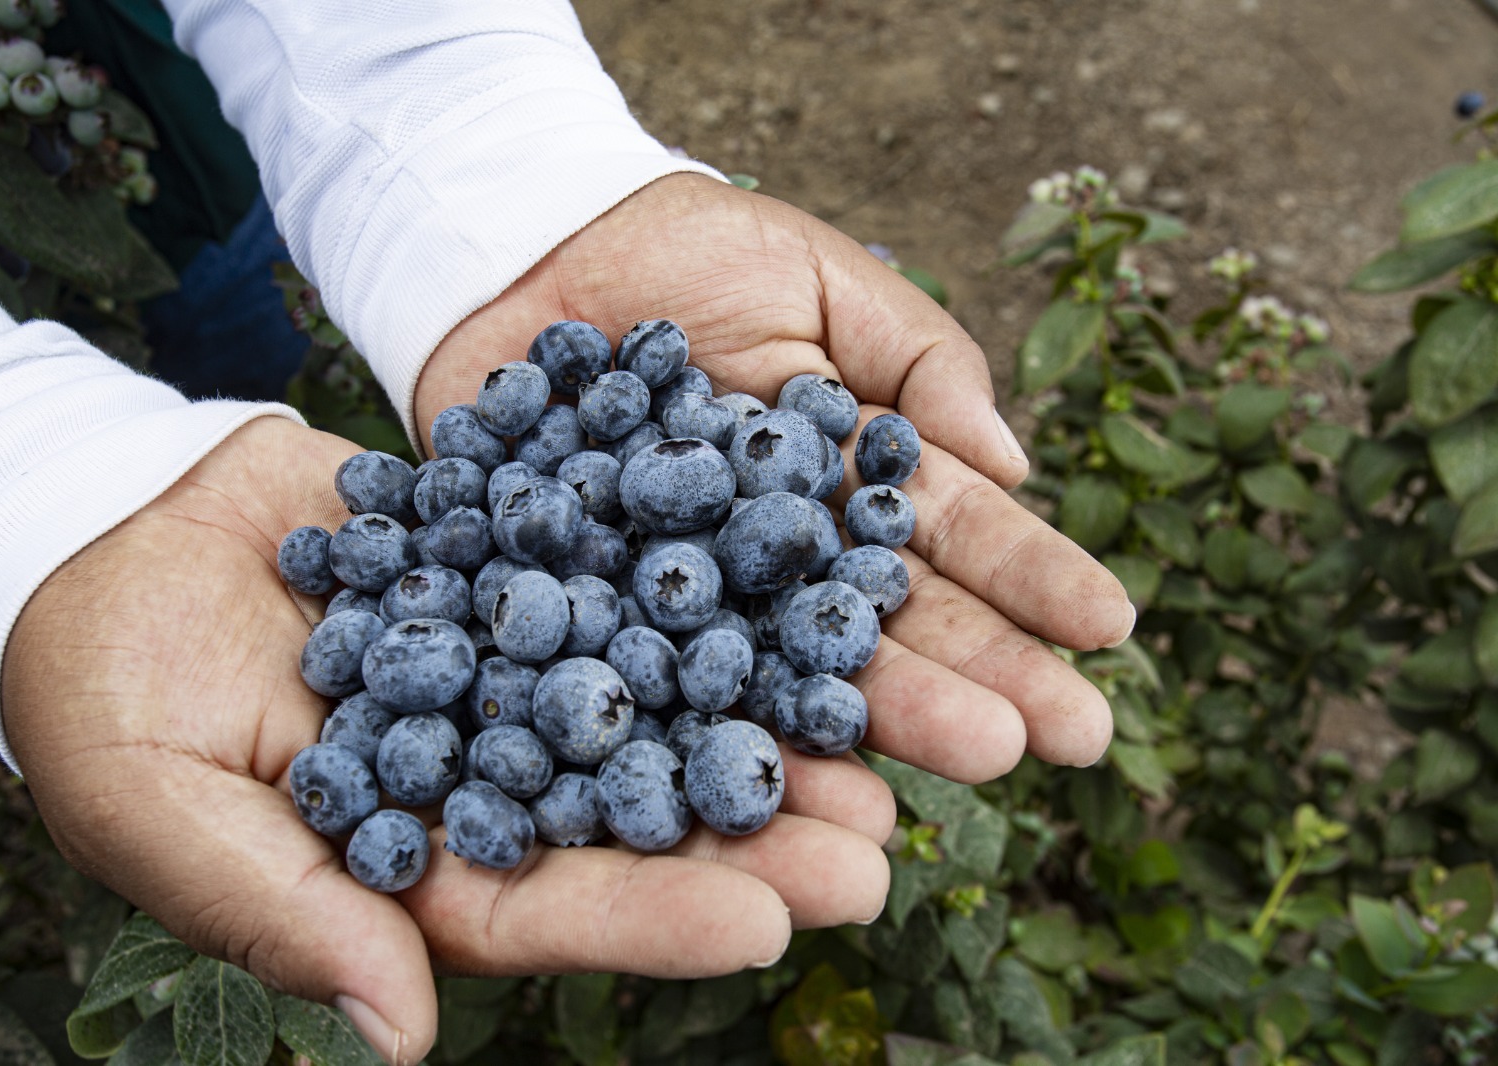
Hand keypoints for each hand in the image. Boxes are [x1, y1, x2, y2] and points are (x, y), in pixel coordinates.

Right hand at [2, 417, 897, 1065]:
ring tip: (871, 716)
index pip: (555, 907)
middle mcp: (496, 767)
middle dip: (753, 827)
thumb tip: (400, 1041)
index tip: (768, 922)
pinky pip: (612, 558)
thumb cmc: (104, 696)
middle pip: (639, 808)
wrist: (107, 537)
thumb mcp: (164, 814)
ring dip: (759, 702)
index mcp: (424, 861)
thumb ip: (284, 914)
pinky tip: (783, 555)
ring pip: (655, 688)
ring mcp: (516, 660)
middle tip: (873, 840)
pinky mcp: (517, 558)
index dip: (657, 915)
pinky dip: (692, 557)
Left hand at [418, 173, 1134, 783]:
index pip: (954, 538)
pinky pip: (664, 680)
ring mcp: (698, 595)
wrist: (525, 252)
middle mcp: (786, 557)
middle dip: (982, 677)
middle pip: (890, 625)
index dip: (1031, 579)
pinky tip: (794, 775)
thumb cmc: (689, 250)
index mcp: (850, 481)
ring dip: (884, 720)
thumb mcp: (822, 275)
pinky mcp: (602, 615)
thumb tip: (1012, 465)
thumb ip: (919, 359)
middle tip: (1065, 738)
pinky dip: (722, 727)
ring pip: (795, 671)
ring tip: (973, 760)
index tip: (1110, 626)